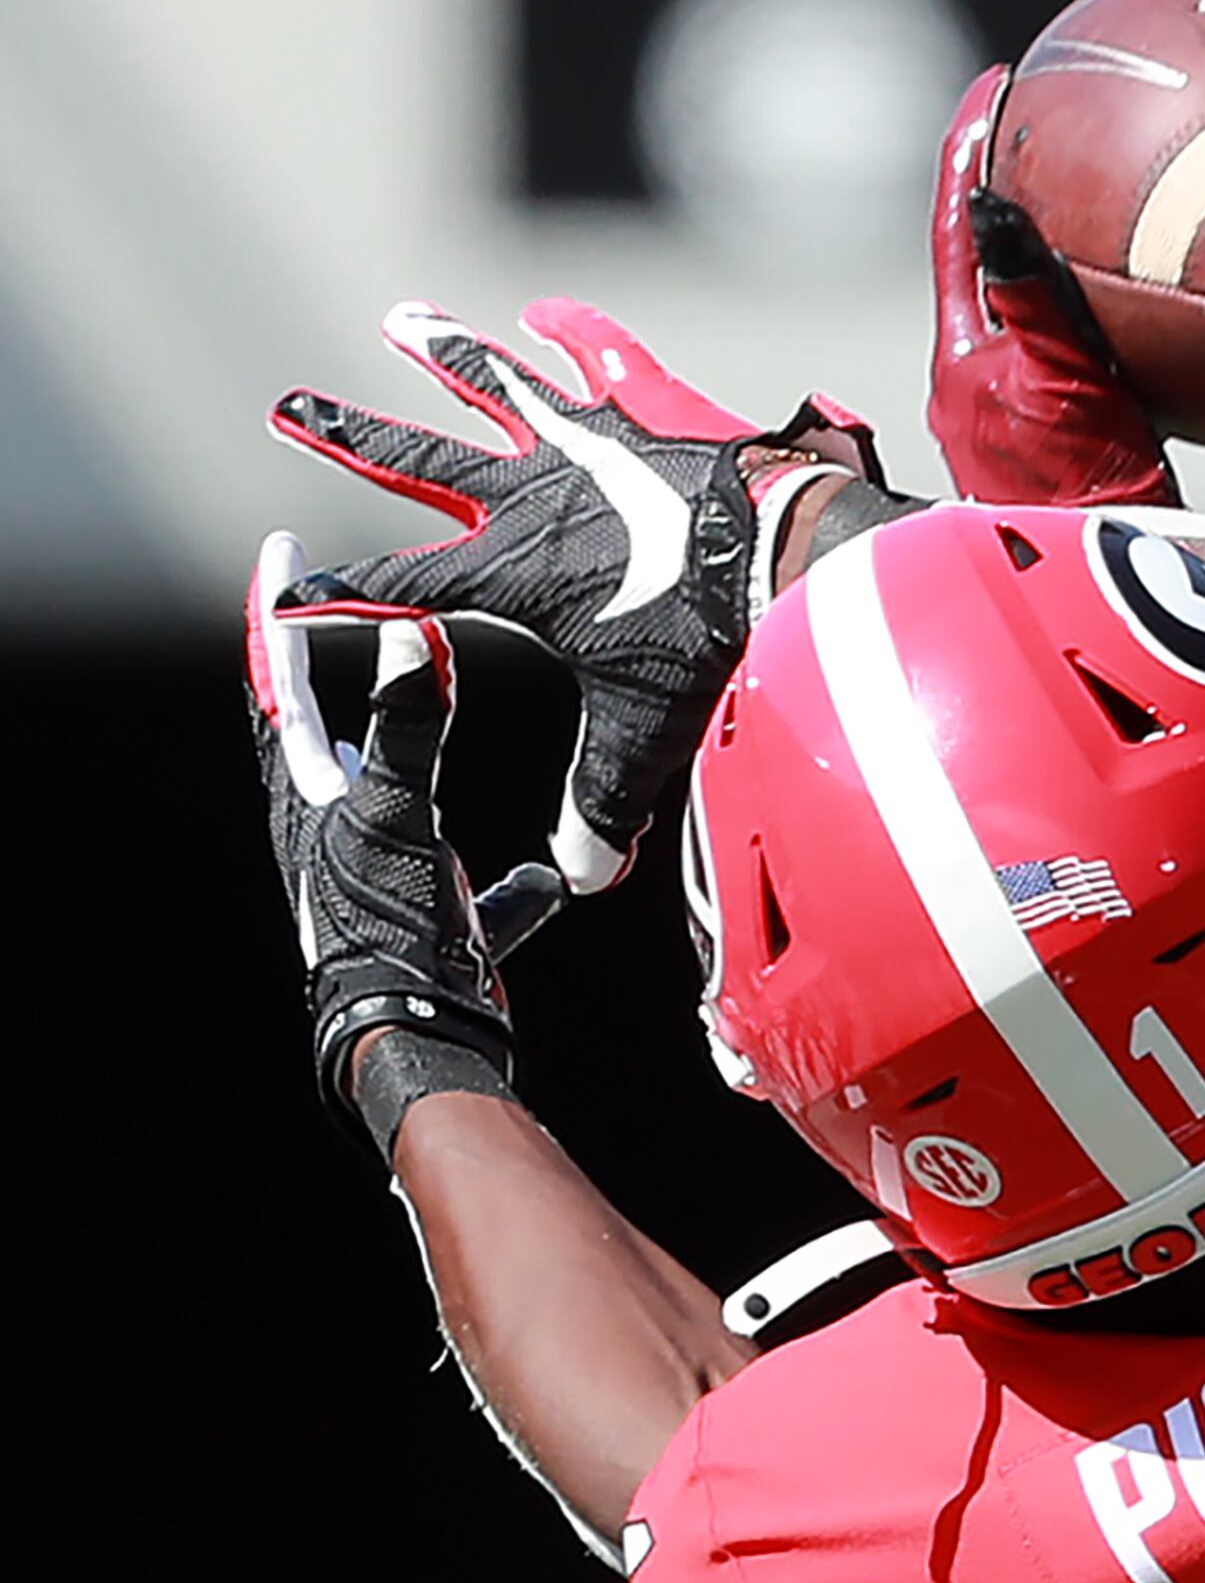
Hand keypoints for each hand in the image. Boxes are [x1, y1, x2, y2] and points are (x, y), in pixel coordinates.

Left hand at [247, 531, 546, 1141]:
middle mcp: (338, 830)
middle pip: (330, 732)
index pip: (279, 681)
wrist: (417, 1032)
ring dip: (415, 754)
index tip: (280, 550)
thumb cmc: (388, 923)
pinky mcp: (436, 922)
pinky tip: (549, 877)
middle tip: (357, 610)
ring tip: (436, 710)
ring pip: (399, 800)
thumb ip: (407, 723)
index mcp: (310, 795)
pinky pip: (477, 889)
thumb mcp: (397, 809)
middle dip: (342, 672)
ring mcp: (385, 876)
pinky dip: (508, 880)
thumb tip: (410, 634)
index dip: (277, 611)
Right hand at [269, 302, 871, 892]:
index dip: (341, 596)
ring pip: (493, 391)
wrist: (780, 561)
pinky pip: (595, 367)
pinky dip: (572, 337)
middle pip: (418, 465)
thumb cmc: (707, 645)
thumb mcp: (643, 732)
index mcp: (509, 574)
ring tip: (401, 321)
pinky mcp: (640, 424)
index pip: (401, 588)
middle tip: (285, 405)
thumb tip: (586, 875)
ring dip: (446, 357)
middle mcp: (528, 502)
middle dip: (349, 438)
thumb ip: (603, 800)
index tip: (286, 593)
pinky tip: (547, 315)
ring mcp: (583, 453)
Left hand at [927, 67, 1180, 509]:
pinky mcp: (1069, 445)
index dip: (974, 153)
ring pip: (1041, 305)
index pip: (961, 229)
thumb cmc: (1074, 497)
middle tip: (1055, 126)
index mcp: (965, 355)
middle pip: (997, 259)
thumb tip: (994, 198)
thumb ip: (1029, 293)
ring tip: (1105, 197)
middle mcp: (985, 379)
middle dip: (1023, 191)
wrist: (1099, 595)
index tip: (996, 87)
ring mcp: (1023, 414)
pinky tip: (1171, 307)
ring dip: (1065, 251)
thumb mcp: (1055, 382)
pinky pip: (1090, 351)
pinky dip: (1116, 313)